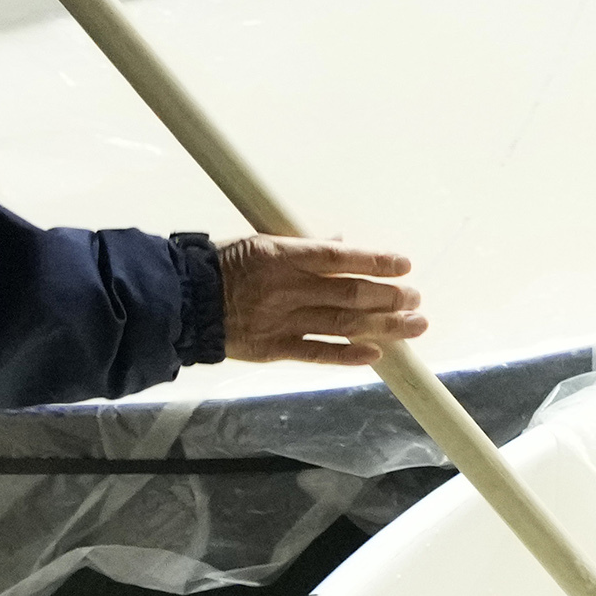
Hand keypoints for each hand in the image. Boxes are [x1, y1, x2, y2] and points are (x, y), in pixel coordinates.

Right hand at [220, 237, 418, 364]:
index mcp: (282, 255)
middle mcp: (287, 288)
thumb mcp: (257, 242)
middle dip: (389, 296)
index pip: (340, 257)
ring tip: (413, 324)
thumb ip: (302, 245)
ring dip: (384, 325)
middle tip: (415, 298)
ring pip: (343, 323)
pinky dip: (348, 354)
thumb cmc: (217, 266)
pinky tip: (375, 353)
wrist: (180, 302)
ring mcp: (282, 320)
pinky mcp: (274, 347)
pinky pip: (318, 352)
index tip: (403, 265)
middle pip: (351, 293)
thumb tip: (339, 242)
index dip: (376, 261)